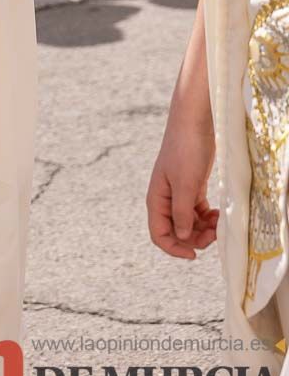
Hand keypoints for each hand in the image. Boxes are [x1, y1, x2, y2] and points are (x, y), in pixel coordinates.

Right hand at [146, 121, 217, 259]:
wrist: (194, 122)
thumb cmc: (185, 150)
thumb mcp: (185, 185)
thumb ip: (182, 213)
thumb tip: (181, 237)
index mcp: (156, 199)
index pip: (159, 234)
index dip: (174, 248)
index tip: (194, 254)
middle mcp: (166, 199)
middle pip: (176, 231)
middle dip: (194, 238)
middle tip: (213, 235)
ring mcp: (179, 192)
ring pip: (189, 223)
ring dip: (203, 228)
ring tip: (218, 223)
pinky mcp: (192, 186)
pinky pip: (198, 211)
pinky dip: (208, 218)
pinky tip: (218, 214)